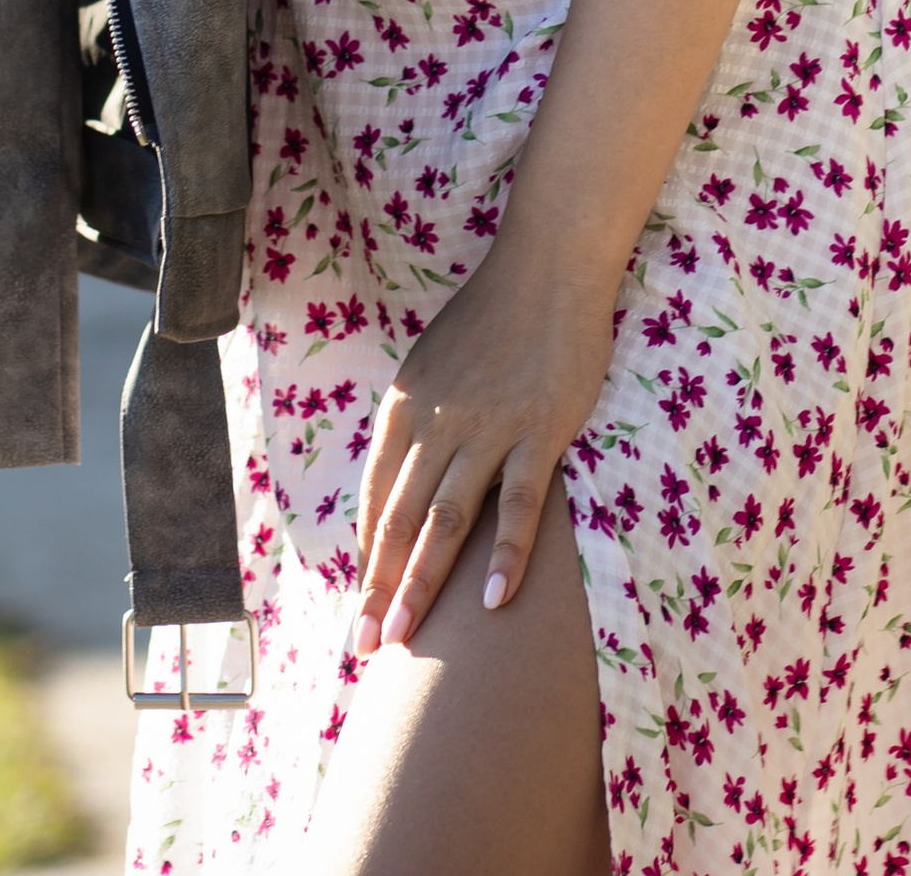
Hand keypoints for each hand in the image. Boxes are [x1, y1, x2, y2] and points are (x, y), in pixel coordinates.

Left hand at [351, 255, 614, 650]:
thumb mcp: (432, 364)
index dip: (368, 559)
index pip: (377, 499)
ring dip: (422, 584)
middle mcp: (438, 422)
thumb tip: (401, 485)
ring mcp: (489, 428)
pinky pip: (518, 503)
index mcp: (405, 407)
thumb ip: (417, 423)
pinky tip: (493, 600)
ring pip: (446, 520)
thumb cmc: (492, 314)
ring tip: (405, 640)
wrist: (549, 263)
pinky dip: (504, 553)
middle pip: (401, 521)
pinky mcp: (540, 430)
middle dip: (379, 589)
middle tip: (366, 648)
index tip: (361, 608)